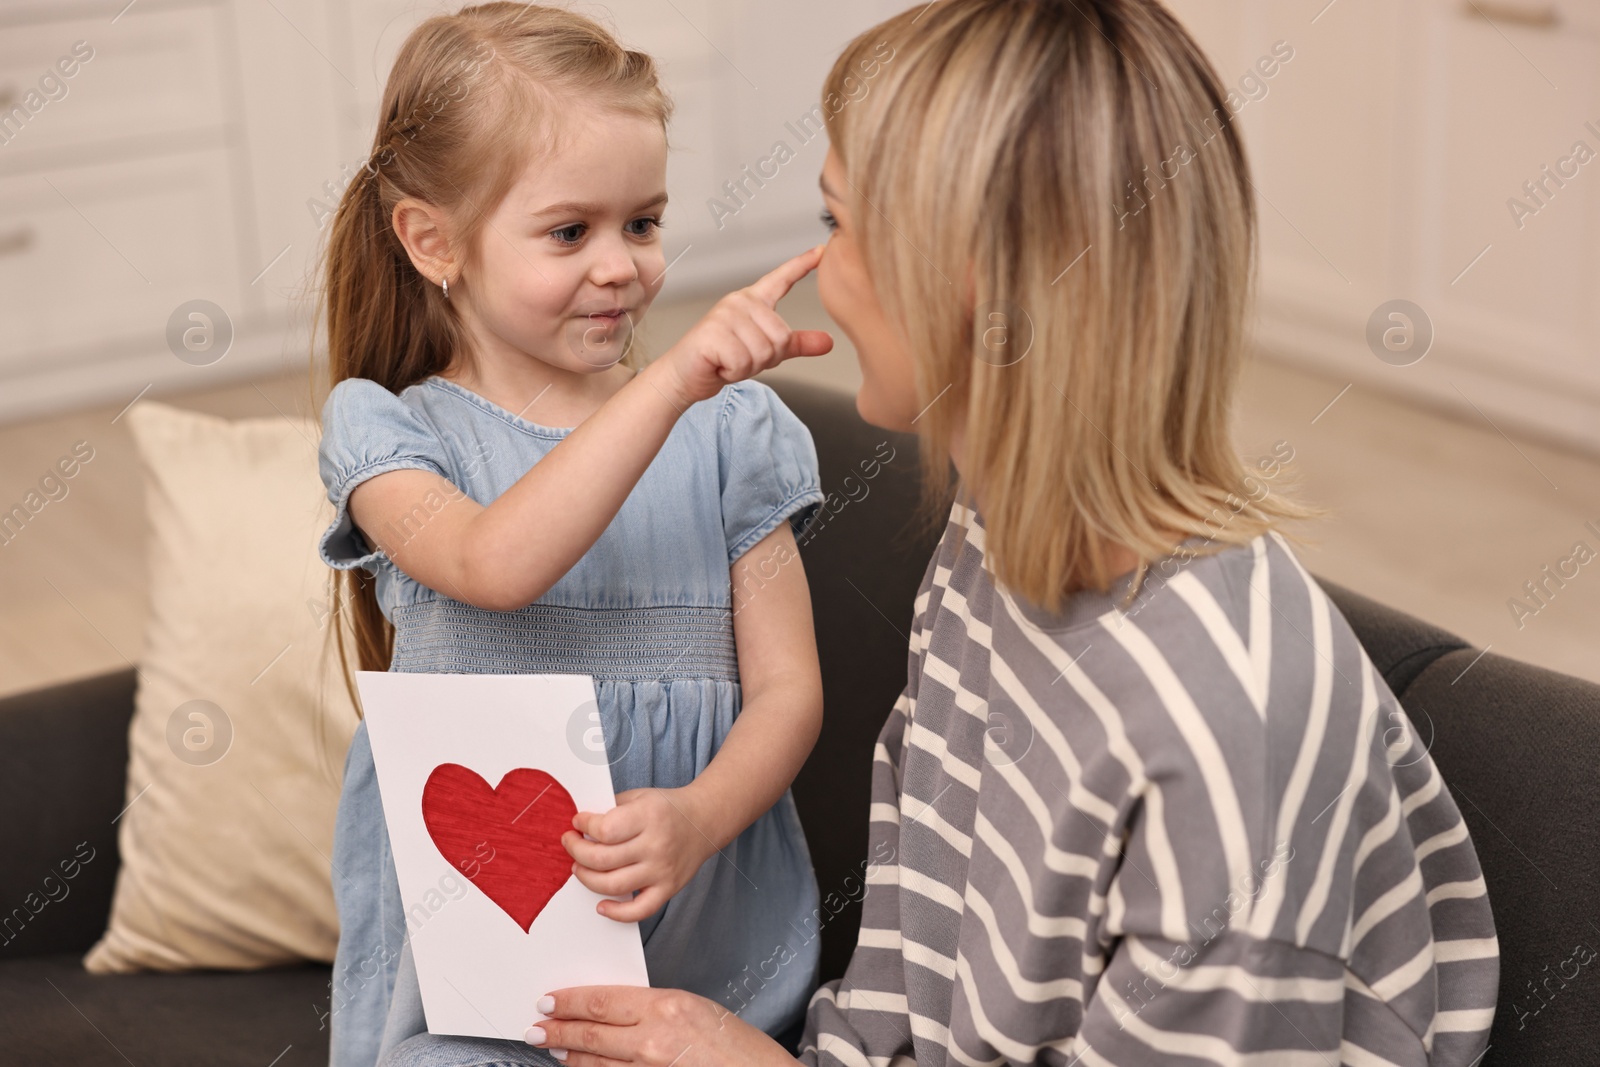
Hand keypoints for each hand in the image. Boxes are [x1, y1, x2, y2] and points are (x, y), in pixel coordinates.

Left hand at [528, 986, 797, 1066]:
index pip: (602, 1001)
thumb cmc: (737, 1046)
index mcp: (665, 1006)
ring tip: (552, 1047)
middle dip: (557, 1029)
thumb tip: (619, 1011)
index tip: (549, 1001)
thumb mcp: (695, 1009)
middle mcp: (653, 1039)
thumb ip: (654, 1009)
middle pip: (590, 1032)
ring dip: (569, 1055)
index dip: (569, 1002)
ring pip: (595, 1062)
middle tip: (535, 1027)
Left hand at [563, 787, 718, 921]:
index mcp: (649, 816)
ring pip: (613, 885)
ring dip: (587, 878)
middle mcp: (656, 845)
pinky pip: (639, 910)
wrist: (705, 820)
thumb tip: (580, 826)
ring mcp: (662, 870)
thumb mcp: (639, 796)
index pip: (605, 829)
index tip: (577, 822)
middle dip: (577, 851)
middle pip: (603, 858)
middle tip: (570, 843)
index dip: (584, 826)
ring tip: (579, 867)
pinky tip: (601, 906)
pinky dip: (617, 913)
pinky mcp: (668, 888)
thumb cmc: (668, 808)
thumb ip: (612, 808)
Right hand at [649, 245, 833, 408]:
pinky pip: (743, 362)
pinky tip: (719, 364)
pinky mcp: (713, 333)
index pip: (781, 280)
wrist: (685, 375)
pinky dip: (733, 372)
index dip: (801, 265)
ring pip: (763, 352)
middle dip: (765, 359)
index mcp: (752, 302)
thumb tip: (828, 342)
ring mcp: (725, 315)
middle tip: (740, 357)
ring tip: (728, 360)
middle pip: (780, 337)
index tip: (821, 251)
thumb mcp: (766, 351)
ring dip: (747, 367)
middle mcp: (739, 302)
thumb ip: (796, 344)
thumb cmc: (722, 359)